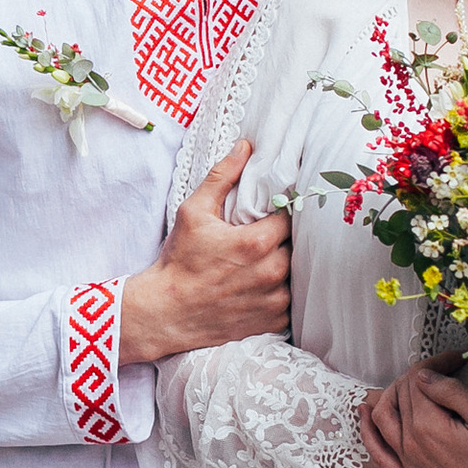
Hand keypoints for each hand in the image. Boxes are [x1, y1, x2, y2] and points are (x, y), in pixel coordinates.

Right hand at [121, 141, 291, 363]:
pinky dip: (283, 292)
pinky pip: (293, 301)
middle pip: (300, 245)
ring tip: (266, 261)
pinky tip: (263, 286)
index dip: (285, 212)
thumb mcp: (194, 212)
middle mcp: (271, 272)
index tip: (276, 213)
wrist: (167, 312)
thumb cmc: (179, 262)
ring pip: (299, 273)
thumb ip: (222, 177)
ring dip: (288, 265)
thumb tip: (245, 147)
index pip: (292, 217)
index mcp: (256, 242)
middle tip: (270, 237)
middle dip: (287, 239)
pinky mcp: (273, 320)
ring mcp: (275, 299)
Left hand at [361, 361, 467, 467]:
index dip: (435, 363)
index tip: (456, 359)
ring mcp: (408, 466)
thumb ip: (452, 393)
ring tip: (414, 384)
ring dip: (393, 395)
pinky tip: (365, 413)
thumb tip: (422, 376)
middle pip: (400, 396)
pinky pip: (378, 454)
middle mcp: (410, 447)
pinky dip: (367, 431)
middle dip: (418, 377)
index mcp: (428, 427)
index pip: (417, 381)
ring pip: (382, 418)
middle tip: (444, 370)